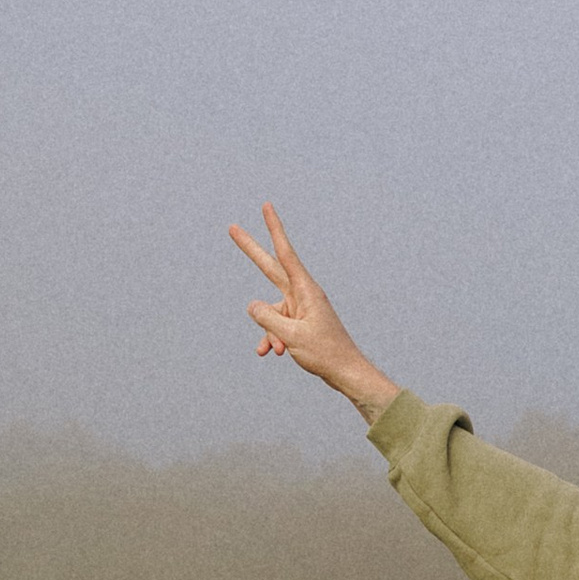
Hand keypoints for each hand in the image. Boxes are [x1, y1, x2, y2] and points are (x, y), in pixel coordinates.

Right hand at [230, 205, 398, 418]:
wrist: (346, 373)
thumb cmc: (324, 353)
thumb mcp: (290, 336)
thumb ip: (266, 318)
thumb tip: (251, 306)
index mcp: (305, 290)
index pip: (285, 253)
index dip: (274, 229)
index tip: (267, 206)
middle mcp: (302, 294)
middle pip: (270, 268)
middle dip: (250, 251)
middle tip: (232, 228)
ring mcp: (299, 308)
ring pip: (270, 313)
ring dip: (271, 333)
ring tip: (283, 350)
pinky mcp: (298, 322)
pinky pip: (276, 326)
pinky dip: (273, 339)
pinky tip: (273, 354)